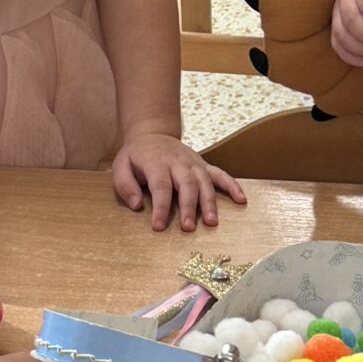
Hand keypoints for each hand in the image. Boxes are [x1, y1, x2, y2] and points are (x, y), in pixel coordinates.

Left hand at [112, 130, 246, 230]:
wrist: (152, 134)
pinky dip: (232, 186)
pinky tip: (241, 200)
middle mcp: (178, 162)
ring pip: (204, 182)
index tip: (159, 226)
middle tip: (188, 228)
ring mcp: (193, 163)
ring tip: (212, 222)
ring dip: (209, 202)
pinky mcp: (203, 165)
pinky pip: (221, 174)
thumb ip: (125, 185)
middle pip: (186, 184)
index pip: (160, 186)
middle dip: (189, 207)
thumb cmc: (136, 155)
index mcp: (156, 163)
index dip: (160, 207)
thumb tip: (136, 205)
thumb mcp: (120, 165)